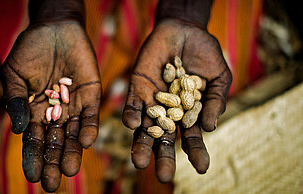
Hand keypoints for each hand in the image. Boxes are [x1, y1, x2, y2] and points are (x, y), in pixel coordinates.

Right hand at [2, 21, 100, 191]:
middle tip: (53, 184)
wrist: (55, 28)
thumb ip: (15, 100)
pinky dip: (88, 127)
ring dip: (73, 151)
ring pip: (74, 133)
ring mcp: (74, 105)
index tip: (33, 177)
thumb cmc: (30, 50)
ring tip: (70, 169)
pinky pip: (91, 115)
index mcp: (37, 111)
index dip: (33, 157)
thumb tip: (16, 129)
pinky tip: (86, 141)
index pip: (35, 139)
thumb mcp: (14, 74)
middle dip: (53, 162)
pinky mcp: (91, 95)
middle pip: (55, 142)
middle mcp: (57, 113)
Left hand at [122, 19, 231, 181]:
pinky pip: (132, 105)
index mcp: (188, 113)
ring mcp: (151, 101)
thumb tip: (209, 129)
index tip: (203, 168)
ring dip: (141, 144)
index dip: (197, 152)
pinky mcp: (137, 88)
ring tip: (139, 161)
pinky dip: (131, 115)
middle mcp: (168, 112)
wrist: (184, 30)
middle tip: (163, 176)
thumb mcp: (219, 76)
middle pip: (164, 139)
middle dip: (163, 156)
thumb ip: (214, 101)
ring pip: (144, 128)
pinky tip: (131, 124)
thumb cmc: (205, 54)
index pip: (192, 137)